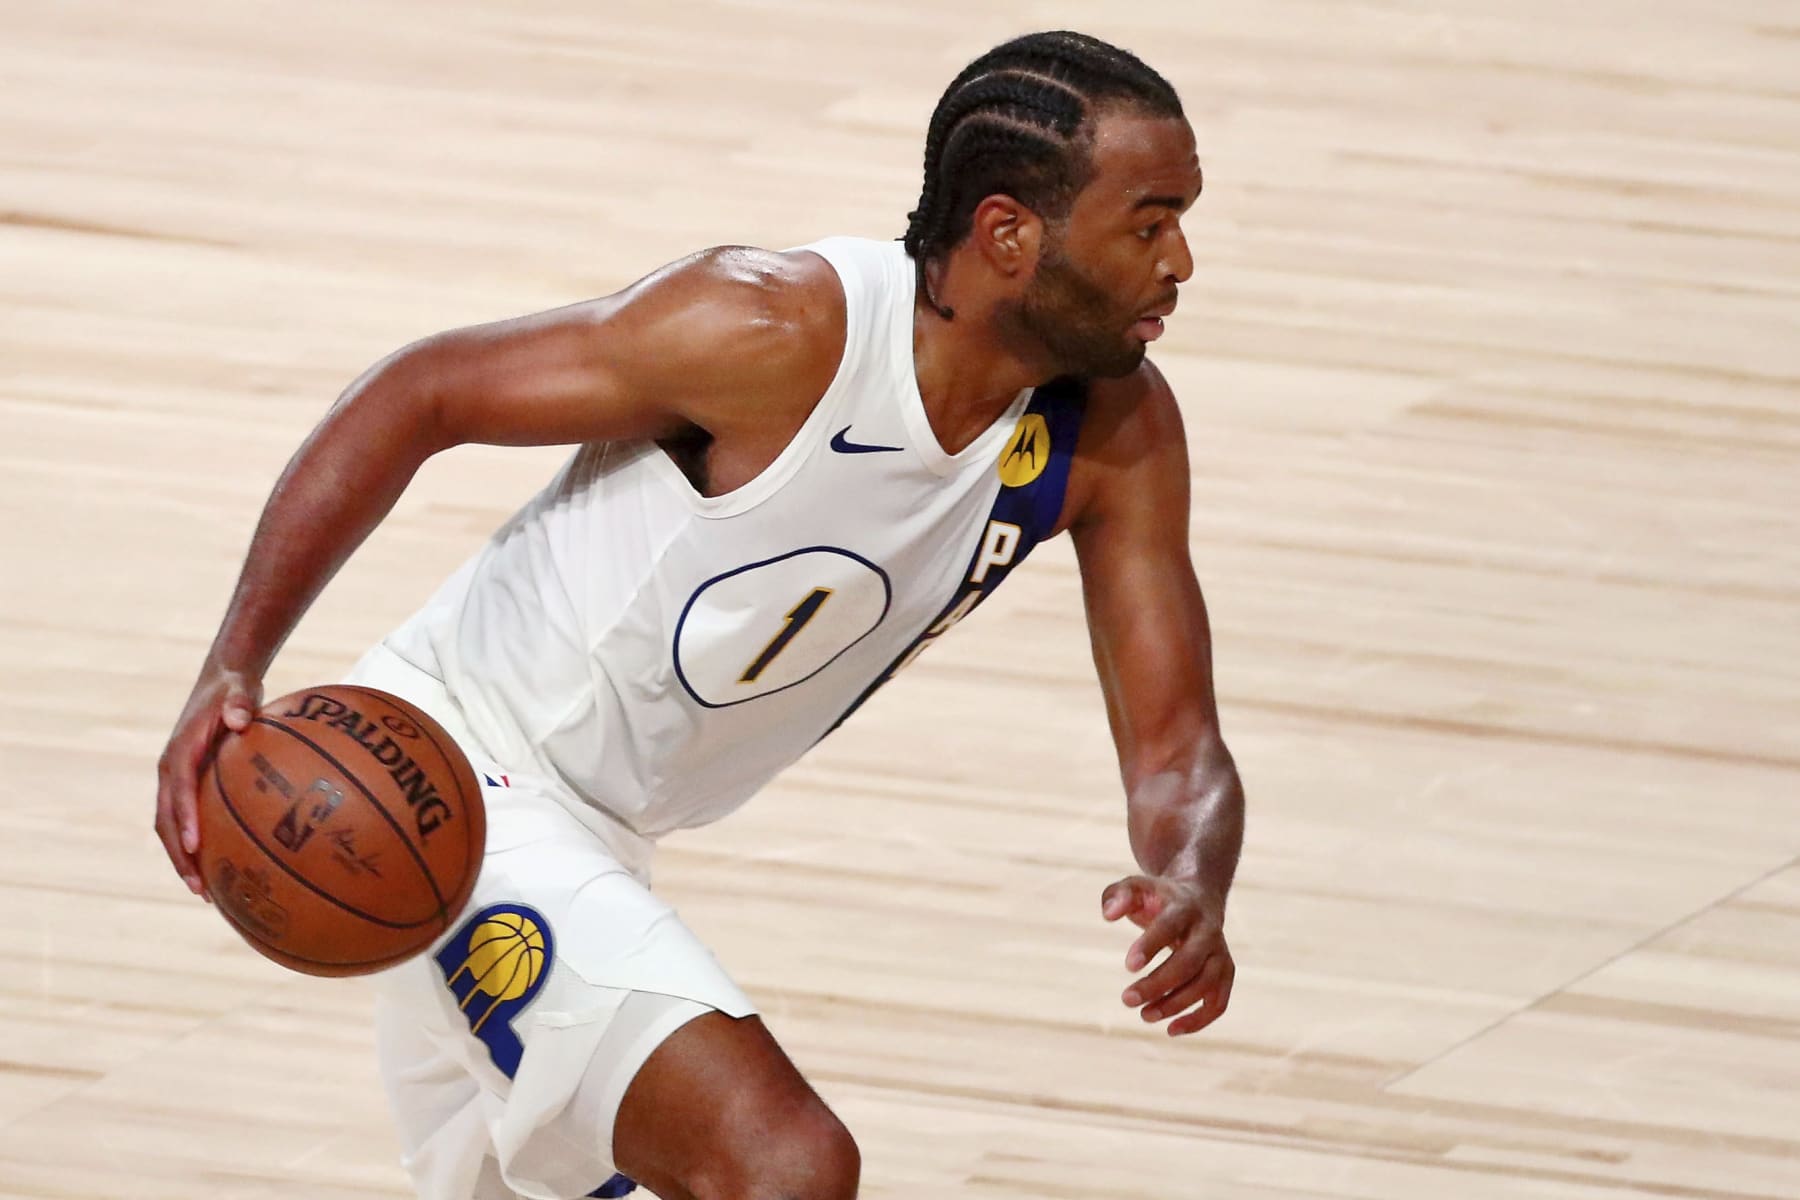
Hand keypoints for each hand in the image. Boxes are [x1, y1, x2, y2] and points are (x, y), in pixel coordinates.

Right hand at [155, 667, 261, 897]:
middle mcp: (170, 771)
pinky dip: (197, 846)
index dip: (185, 819)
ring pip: (171, 828)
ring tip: (205, 893)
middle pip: (166, 821)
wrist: (221, 682)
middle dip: (179, 856)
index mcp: (179, 752)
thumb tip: (240, 719)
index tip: (196, 846)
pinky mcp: (188, 785)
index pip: (178, 791)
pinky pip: (187, 821)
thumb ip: (239, 704)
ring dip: (183, 860)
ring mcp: (176, 781)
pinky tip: (221, 868)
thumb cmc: (232, 689)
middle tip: (200, 888)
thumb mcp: (237, 691)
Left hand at [1102, 874, 1234, 1036]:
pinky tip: (1171, 1030)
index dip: (1151, 945)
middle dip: (1158, 984)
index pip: (1170, 925)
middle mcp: (1208, 930)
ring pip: (1206, 984)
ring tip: (1144, 1015)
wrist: (1198, 898)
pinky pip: (1219, 1002)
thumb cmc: (1158, 898)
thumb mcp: (1135, 887)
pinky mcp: (1224, 973)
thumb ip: (1118, 896)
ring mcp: (1220, 953)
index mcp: (1185, 906)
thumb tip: (1108, 915)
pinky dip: (1199, 1020)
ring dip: (1176, 1004)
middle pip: (1189, 961)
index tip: (1128, 966)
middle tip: (1127, 999)